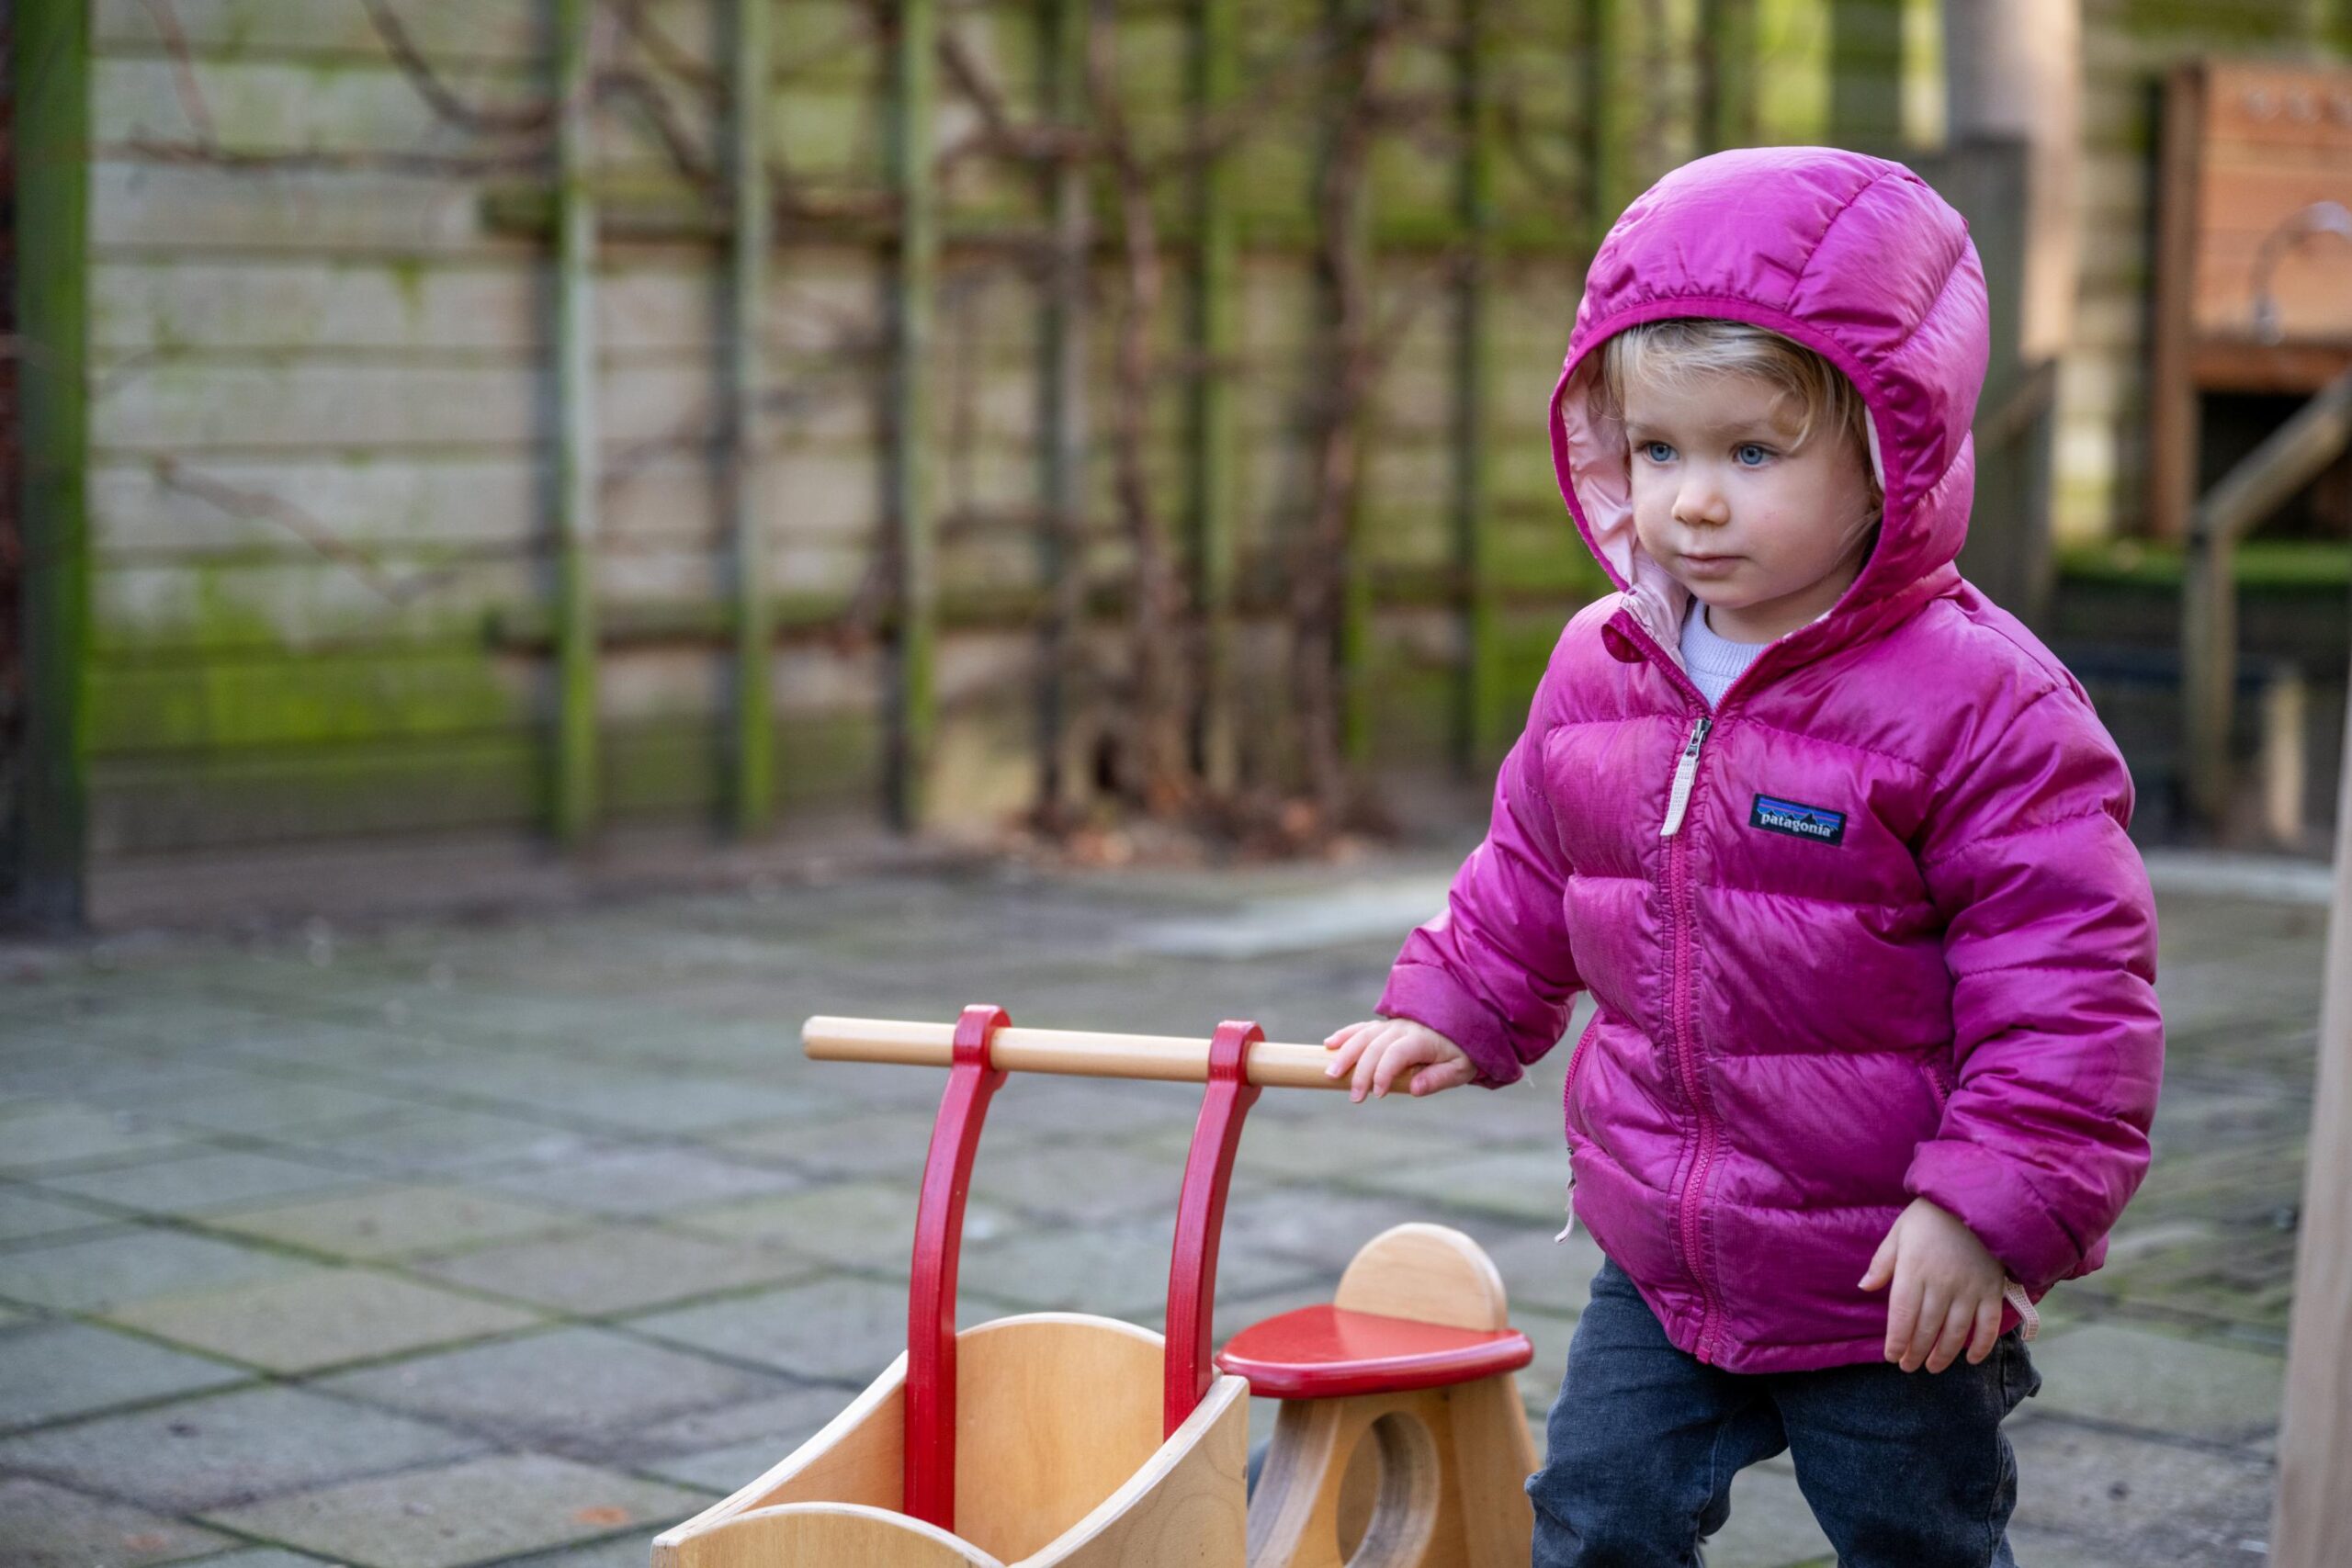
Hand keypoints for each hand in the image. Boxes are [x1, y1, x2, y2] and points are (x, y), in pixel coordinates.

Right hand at [1321, 1017, 1475, 1101]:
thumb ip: (1437, 1078)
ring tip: (1331, 1074)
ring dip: (1345, 1054)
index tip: (1377, 1094)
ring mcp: (1392, 1025)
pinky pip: (1362, 1028)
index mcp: (1422, 1039)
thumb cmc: (1461, 1052)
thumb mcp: (1460, 1069)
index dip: (1383, 1073)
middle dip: (1361, 1072)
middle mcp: (1403, 1028)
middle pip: (1375, 1047)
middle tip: (1354, 1097)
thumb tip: (1415, 1088)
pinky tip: (1328, 1045)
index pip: (1396, 1053)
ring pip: (1363, 1036)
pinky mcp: (1385, 1026)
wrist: (1463, 1023)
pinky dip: (1345, 1035)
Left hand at [1859, 1197, 2005, 1372]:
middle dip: (1916, 1352)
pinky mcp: (1992, 1289)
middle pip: (1927, 1328)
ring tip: (1932, 1367)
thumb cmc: (1931, 1216)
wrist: (1977, 1200)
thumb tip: (1864, 1287)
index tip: (1891, 1356)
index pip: (1902, 1314)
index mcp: (1914, 1270)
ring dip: (1943, 1354)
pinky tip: (1970, 1359)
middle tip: (1908, 1366)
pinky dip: (1981, 1345)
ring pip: (1955, 1332)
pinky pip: (1988, 1324)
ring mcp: (1969, 1289)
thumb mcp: (1899, 1232)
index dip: (1897, 1340)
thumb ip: (1883, 1262)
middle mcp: (1941, 1284)